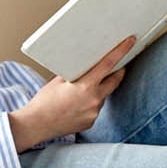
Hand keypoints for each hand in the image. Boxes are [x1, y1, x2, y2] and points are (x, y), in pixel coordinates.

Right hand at [9, 37, 135, 152]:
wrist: (36, 125)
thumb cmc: (44, 102)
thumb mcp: (58, 81)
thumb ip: (75, 73)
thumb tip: (85, 66)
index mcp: (86, 86)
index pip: (108, 64)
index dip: (121, 51)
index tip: (130, 42)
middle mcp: (94, 100)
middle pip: (114, 81)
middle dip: (117, 72)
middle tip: (118, 64)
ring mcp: (94, 113)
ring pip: (103, 96)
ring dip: (99, 90)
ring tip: (83, 89)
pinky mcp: (91, 122)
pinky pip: (95, 109)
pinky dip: (91, 103)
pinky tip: (77, 104)